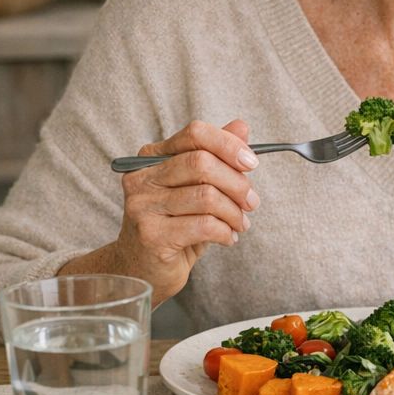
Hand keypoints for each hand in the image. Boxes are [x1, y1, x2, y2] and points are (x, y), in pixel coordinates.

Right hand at [66, 120, 259, 302]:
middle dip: (238, 183)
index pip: (194, 134)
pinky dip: (226, 232)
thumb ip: (216, 155)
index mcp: (152, 158)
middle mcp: (142, 179)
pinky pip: (204, 225)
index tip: (252, 163)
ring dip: (235, 212)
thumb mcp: (196, 187)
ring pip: (207, 196)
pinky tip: (228, 238)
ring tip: (240, 223)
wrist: (142, 268)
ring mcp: (142, 207)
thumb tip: (241, 126)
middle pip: (202, 163)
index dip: (229, 144)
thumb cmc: (174, 223)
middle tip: (251, 202)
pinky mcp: (151, 235)